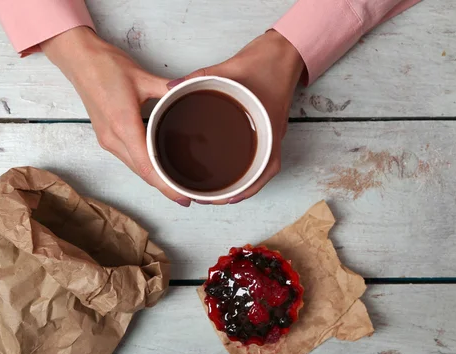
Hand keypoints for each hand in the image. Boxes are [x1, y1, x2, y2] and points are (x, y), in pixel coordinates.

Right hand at [41, 27, 190, 206]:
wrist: (78, 58)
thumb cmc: (105, 65)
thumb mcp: (143, 77)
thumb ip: (169, 90)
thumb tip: (189, 95)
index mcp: (122, 126)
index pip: (147, 166)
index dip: (165, 186)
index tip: (182, 197)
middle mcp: (112, 139)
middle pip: (141, 172)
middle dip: (163, 186)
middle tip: (187, 194)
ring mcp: (107, 139)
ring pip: (134, 167)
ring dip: (153, 178)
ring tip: (175, 183)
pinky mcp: (105, 136)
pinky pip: (128, 158)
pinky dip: (143, 165)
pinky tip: (158, 164)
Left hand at [168, 30, 304, 204]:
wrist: (285, 52)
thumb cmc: (265, 61)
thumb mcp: (228, 69)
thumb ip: (199, 78)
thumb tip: (171, 88)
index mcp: (269, 127)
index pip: (264, 169)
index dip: (245, 188)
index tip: (225, 199)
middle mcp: (272, 136)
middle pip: (258, 176)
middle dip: (234, 192)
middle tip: (206, 199)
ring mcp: (270, 135)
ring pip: (258, 171)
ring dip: (238, 185)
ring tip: (211, 194)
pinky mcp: (265, 130)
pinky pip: (257, 158)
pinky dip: (243, 172)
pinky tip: (225, 176)